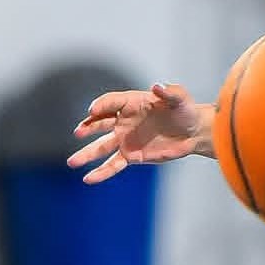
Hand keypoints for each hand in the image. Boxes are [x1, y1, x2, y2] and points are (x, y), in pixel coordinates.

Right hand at [67, 84, 207, 183]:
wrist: (193, 132)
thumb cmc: (185, 110)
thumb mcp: (180, 98)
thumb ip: (169, 92)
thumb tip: (157, 86)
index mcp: (132, 103)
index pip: (111, 102)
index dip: (101, 105)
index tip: (92, 111)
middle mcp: (124, 121)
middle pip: (100, 123)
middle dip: (89, 128)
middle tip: (79, 132)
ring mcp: (126, 139)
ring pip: (102, 147)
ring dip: (87, 154)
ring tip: (72, 162)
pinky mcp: (132, 155)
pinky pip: (113, 164)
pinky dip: (101, 172)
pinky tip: (89, 178)